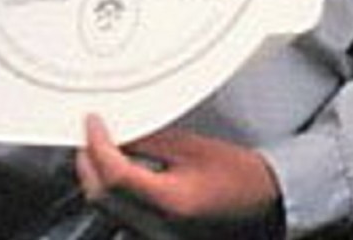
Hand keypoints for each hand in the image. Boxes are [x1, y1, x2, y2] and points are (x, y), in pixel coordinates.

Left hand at [76, 114, 280, 225]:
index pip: (115, 175)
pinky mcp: (155, 238)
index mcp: (171, 204)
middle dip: (89, 161)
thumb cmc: (238, 177)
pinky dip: (112, 192)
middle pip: (103, 197)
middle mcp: (158, 229)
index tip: (92, 123)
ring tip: (101, 148)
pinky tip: (117, 171)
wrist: (264, 204)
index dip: (97, 145)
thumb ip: (150, 142)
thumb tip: (118, 132)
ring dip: (98, 177)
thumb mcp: (192, 148)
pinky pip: (121, 216)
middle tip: (91, 133)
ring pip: (107, 209)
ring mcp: (155, 238)